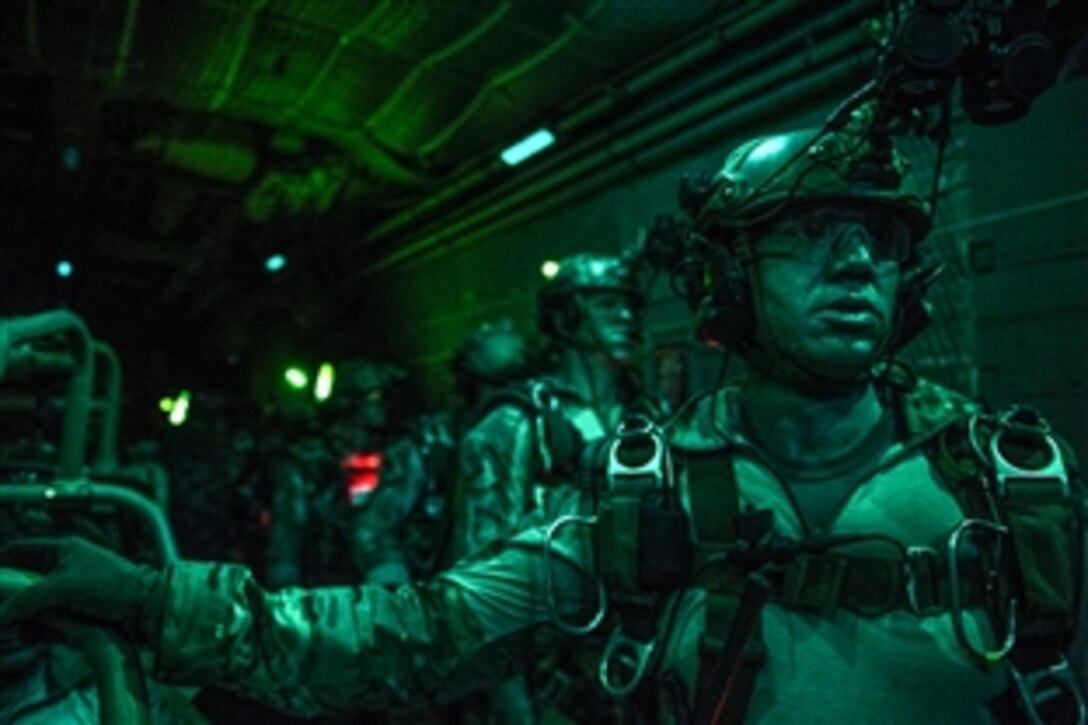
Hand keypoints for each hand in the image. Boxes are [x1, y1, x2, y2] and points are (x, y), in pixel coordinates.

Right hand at [0, 536, 162, 636]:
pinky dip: (47, 630)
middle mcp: (67, 568)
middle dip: (15, 603)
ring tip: (28, 631)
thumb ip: (28, 599)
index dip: (3, 563)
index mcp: (63, 550)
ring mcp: (74, 591)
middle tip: (8, 617)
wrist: (147, 607)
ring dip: (30, 621)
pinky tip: (45, 637)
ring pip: (38, 607)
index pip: (22, 551)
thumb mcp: (62, 587)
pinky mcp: (82, 612)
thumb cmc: (112, 586)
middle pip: (26, 584)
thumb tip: (4, 614)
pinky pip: (54, 621)